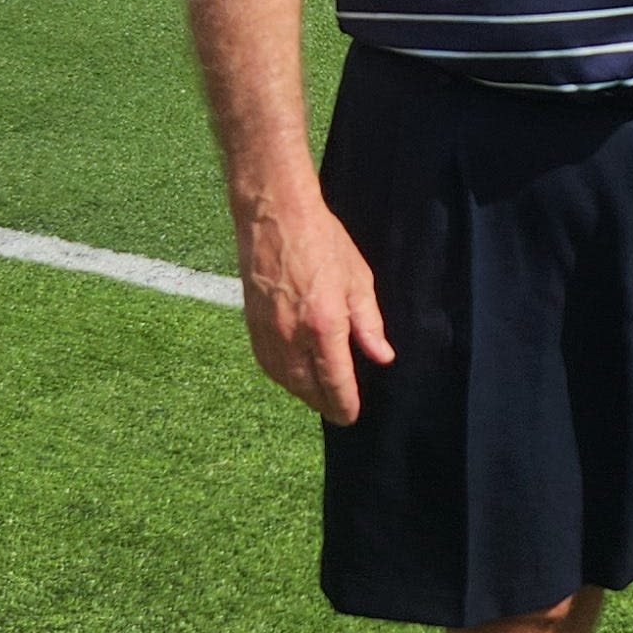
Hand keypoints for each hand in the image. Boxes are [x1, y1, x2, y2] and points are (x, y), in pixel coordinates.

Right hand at [228, 185, 389, 423]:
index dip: (345, 404)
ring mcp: (268, 331)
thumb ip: (369, 324)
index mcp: (324, 325)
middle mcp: (292, 336)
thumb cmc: (322, 241)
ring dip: (302, 394)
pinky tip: (293, 376)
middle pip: (307, 388)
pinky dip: (282, 377)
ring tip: (319, 398)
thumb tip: (381, 357)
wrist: (275, 216)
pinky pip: (267, 363)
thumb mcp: (358, 280)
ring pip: (284, 380)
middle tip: (338, 411)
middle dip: (324, 404)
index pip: (336, 381)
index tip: (352, 416)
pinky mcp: (251, 324)